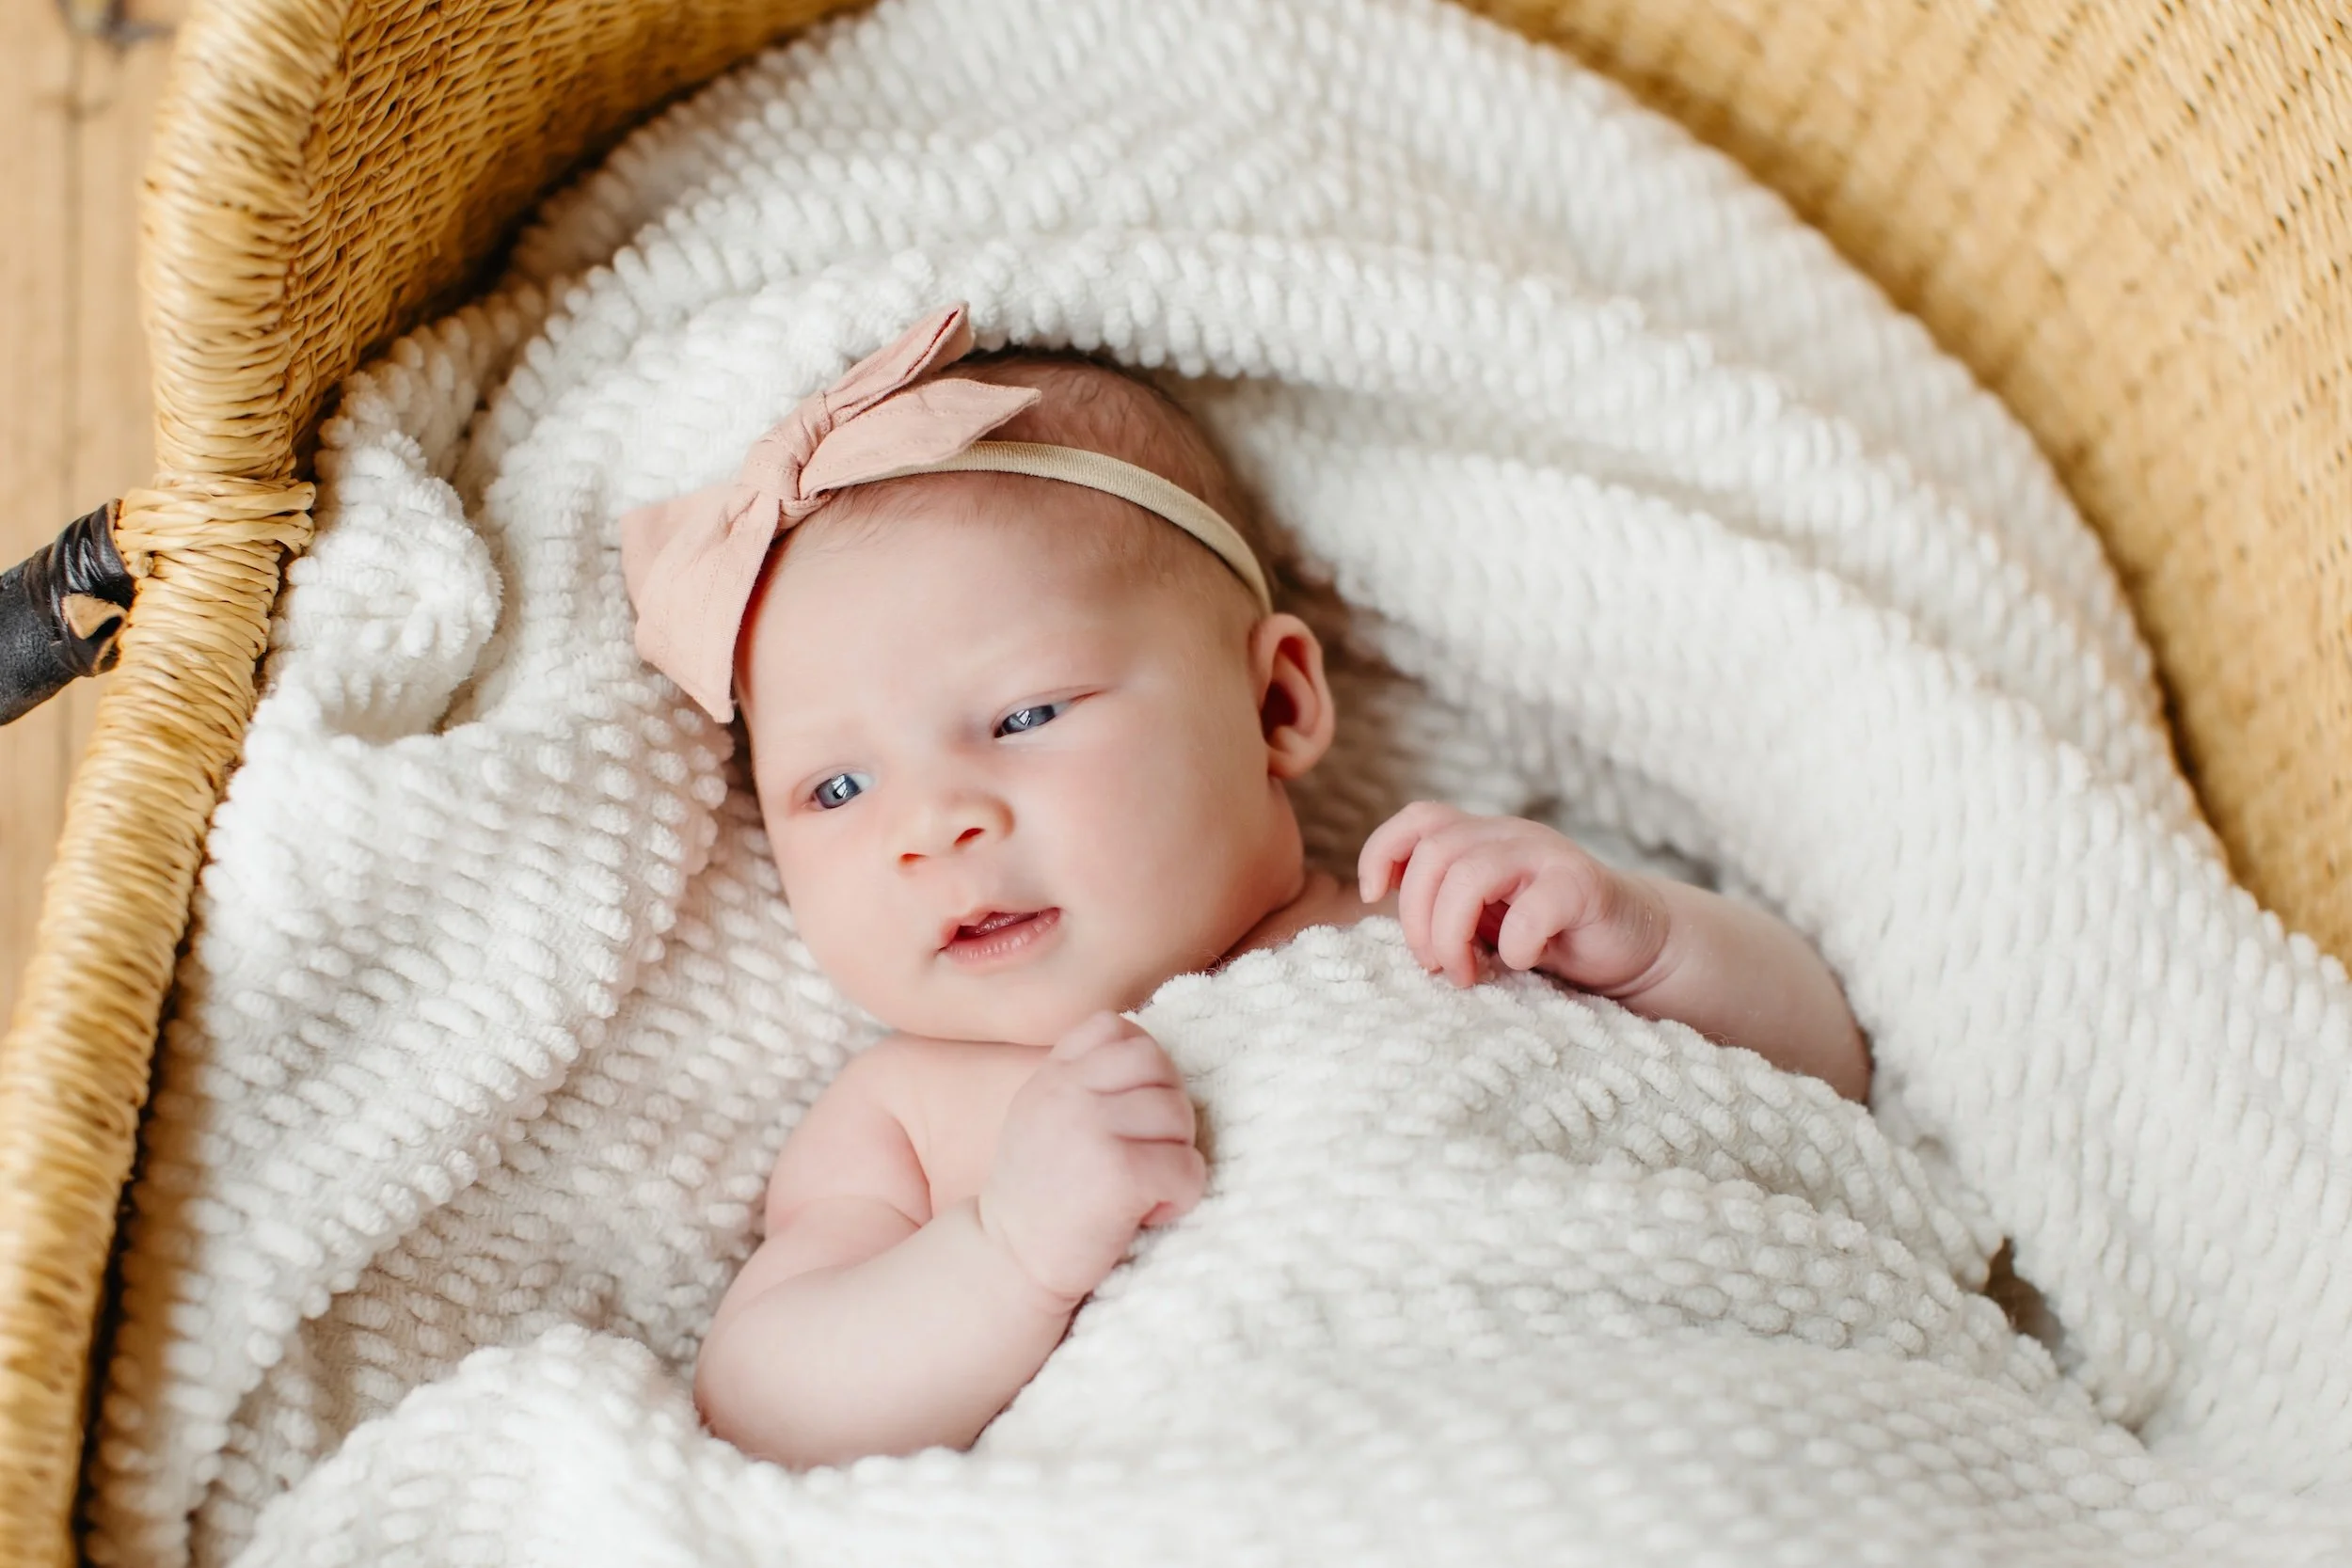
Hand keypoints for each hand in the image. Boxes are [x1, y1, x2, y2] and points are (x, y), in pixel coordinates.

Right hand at [976, 1012, 1206, 1306]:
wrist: (1008, 1263)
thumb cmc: (1038, 1196)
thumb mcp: (1041, 1117)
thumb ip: (1080, 1081)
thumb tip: (1150, 1057)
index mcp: (1051, 1076)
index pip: (1114, 1028)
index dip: (1142, 1064)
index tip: (1134, 1109)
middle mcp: (1068, 1092)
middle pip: (1157, 1064)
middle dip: (1168, 1107)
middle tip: (1149, 1151)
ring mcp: (1092, 1129)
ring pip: (1179, 1114)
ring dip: (1177, 1155)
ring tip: (1147, 1186)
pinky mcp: (1120, 1174)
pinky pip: (1187, 1167)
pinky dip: (1182, 1194)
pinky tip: (1151, 1212)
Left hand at [1358, 801, 1670, 993]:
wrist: (1633, 946)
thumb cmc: (1548, 934)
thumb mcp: (1484, 916)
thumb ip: (1443, 905)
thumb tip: (1384, 920)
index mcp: (1481, 839)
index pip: (1420, 818)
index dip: (1383, 850)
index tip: (1373, 898)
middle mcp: (1511, 836)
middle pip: (1435, 852)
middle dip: (1417, 917)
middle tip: (1434, 965)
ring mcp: (1547, 855)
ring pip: (1471, 874)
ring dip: (1452, 933)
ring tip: (1466, 974)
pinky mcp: (1583, 885)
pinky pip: (1534, 907)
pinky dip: (1516, 943)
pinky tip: (1522, 961)